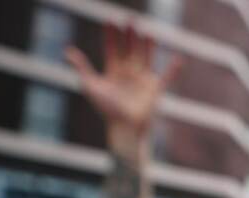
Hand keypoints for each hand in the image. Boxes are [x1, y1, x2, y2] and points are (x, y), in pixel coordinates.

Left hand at [65, 23, 181, 142]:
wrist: (124, 127)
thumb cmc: (107, 110)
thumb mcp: (91, 86)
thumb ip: (82, 67)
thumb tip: (68, 51)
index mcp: (113, 72)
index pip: (111, 49)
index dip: (110, 35)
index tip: (109, 21)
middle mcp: (128, 73)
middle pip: (129, 49)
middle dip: (129, 35)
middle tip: (130, 19)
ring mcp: (142, 80)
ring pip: (145, 58)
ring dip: (147, 45)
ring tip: (147, 31)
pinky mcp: (154, 89)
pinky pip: (167, 78)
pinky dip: (174, 70)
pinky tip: (180, 60)